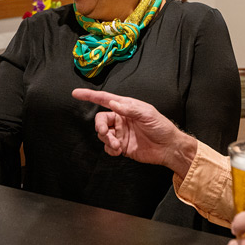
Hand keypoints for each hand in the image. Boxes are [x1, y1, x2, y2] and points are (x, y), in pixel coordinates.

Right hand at [71, 88, 196, 176]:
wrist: (168, 148)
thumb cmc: (161, 127)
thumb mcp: (147, 114)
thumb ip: (129, 109)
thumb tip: (112, 103)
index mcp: (125, 107)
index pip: (104, 99)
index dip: (89, 96)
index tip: (76, 93)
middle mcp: (120, 119)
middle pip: (100, 119)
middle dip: (99, 126)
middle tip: (105, 132)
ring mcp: (120, 133)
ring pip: (102, 135)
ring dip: (106, 140)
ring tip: (117, 145)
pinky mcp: (121, 146)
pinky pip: (108, 147)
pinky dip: (110, 149)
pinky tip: (118, 150)